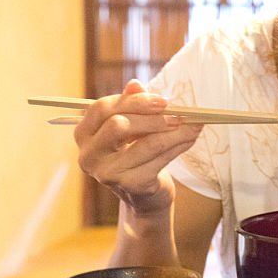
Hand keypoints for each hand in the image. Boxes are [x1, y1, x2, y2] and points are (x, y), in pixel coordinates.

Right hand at [75, 80, 202, 216]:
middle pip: (118, 125)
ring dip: (174, 132)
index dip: (134, 101)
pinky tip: (190, 138)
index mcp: (84, 134)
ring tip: (193, 125)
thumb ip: (132, 105)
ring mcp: (107, 173)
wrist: (144, 194)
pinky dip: (178, 147)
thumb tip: (135, 84)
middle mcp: (89, 155)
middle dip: (152, 117)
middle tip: (178, 115)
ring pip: (145, 144)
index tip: (162, 100)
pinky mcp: (129, 185)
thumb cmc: (136, 152)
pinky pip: (159, 160)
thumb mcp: (132, 126)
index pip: (102, 108)